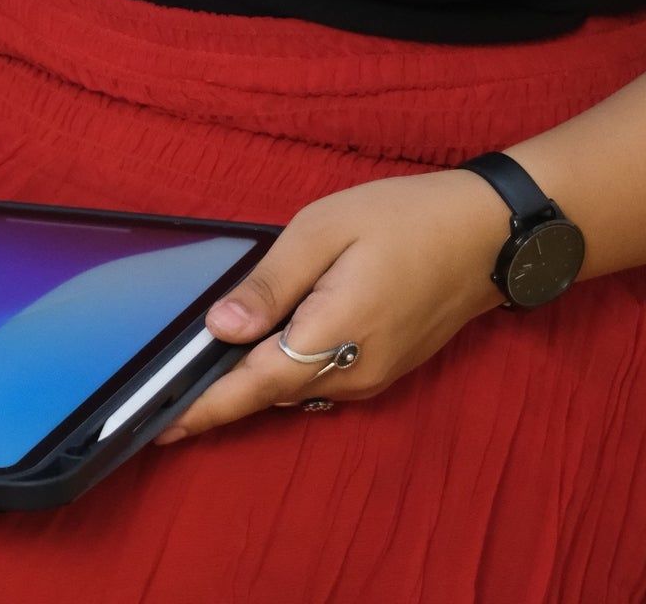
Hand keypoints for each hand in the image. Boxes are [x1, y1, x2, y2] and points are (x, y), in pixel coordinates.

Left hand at [156, 170, 511, 443]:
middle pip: (269, 392)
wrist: (487, 234)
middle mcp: (354, 373)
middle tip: (162, 396)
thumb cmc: (405, 218)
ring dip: (251, 382)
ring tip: (201, 371)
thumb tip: (221, 326)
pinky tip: (264, 348)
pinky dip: (285, 369)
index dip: (203, 408)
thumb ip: (271, 282)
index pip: (253, 385)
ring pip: (295, 387)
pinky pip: (320, 379)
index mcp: (334, 335)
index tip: (158, 427)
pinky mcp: (384, 370)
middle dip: (218, 396)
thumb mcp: (325, 229)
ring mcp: (372, 378)